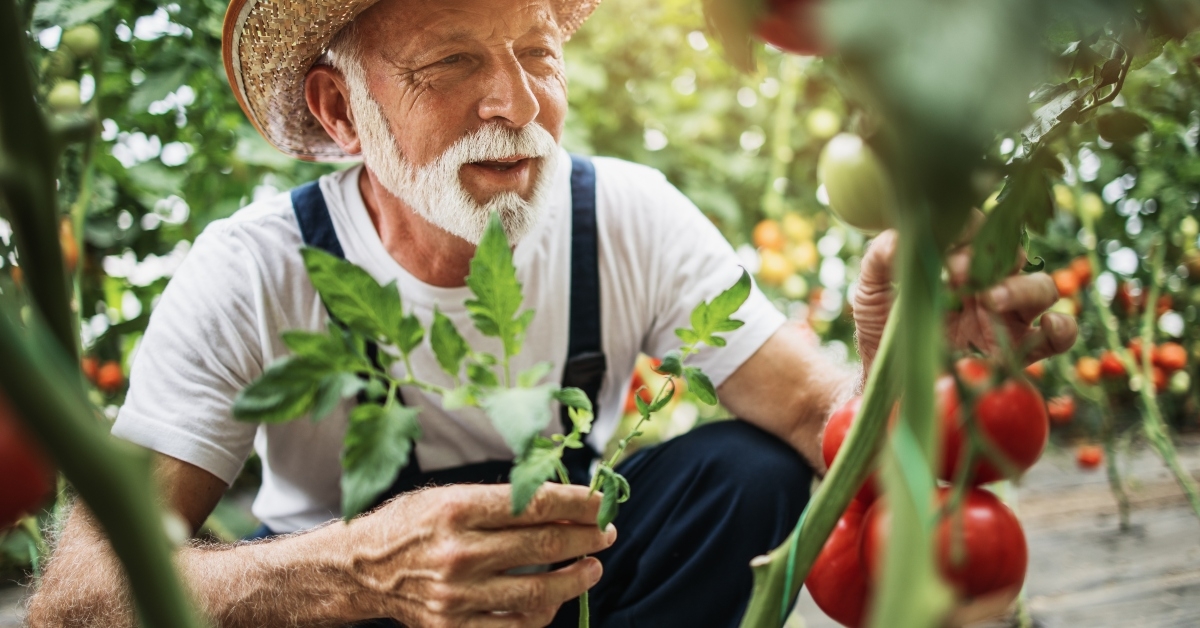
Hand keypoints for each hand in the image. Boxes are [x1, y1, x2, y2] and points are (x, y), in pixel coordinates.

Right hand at [349, 483, 615, 627]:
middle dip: (586, 538)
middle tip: (605, 533)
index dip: (579, 504)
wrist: (360, 570)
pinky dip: (544, 614)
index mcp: (458, 508)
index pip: (536, 504)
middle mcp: (458, 553)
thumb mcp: (450, 496)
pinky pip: (516, 627)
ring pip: (539, 593)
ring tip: (592, 567)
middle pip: (544, 547)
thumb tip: (566, 504)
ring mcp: (456, 596)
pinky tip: (556, 599)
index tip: (602, 503)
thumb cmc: (413, 525)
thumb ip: (504, 501)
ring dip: (577, 579)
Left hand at [852, 219, 1077, 370]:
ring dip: (1022, 288)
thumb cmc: (882, 333)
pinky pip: (1058, 337)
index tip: (942, 246)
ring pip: (1042, 287)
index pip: (979, 231)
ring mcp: (1007, 318)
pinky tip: (1044, 326)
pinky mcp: (1019, 353)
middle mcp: (988, 286)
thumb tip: (899, 237)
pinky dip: (1061, 328)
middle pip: (1014, 255)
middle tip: (955, 274)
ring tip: (989, 300)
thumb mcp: (870, 294)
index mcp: (958, 264)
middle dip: (989, 260)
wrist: (887, 385)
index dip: (968, 231)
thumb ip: (880, 260)